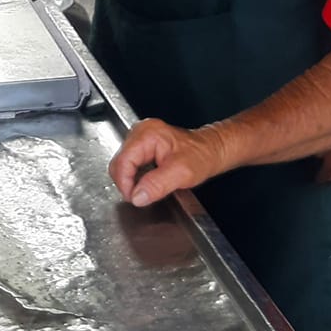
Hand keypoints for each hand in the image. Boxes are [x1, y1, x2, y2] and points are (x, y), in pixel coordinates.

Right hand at [109, 118, 227, 206]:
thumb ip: (157, 184)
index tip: (134, 198)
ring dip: (131, 181)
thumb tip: (137, 196)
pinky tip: (147, 181)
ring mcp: (139, 139)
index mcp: (147, 134)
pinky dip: (135, 177)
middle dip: (127, 183)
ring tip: (147, 189)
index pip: (123, 161)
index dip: (125, 183)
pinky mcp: (141, 146)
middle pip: (119, 163)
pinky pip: (129, 165)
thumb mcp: (182, 173)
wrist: (211, 150)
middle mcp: (140, 132)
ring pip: (122, 165)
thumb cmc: (201, 155)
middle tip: (141, 197)